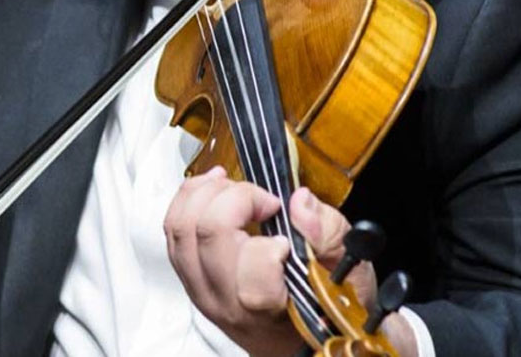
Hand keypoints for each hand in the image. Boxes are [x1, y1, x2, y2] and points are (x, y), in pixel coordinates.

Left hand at [164, 168, 415, 356]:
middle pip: (208, 236)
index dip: (268, 243)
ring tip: (233, 184)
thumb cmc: (324, 304)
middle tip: (263, 199)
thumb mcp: (347, 272)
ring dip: (205, 193)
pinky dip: (189, 198)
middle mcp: (226, 304)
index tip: (288, 230)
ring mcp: (201, 290)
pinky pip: (172, 230)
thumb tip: (301, 202)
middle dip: (235, 198)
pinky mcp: (188, 275)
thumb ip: (328, 235)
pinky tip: (214, 187)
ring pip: (181, 229)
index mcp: (269, 311)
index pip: (250, 279)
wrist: (299, 336)